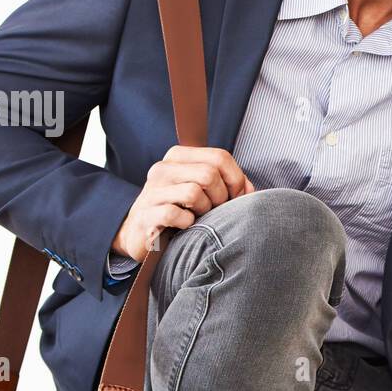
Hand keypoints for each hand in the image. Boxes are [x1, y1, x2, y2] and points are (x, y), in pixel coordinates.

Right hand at [111, 146, 252, 261]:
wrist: (141, 234)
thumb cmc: (180, 210)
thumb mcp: (203, 191)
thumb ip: (228, 184)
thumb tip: (250, 189)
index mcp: (179, 156)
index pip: (220, 157)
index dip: (236, 179)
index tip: (235, 198)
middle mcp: (163, 168)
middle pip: (209, 174)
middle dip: (221, 197)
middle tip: (216, 210)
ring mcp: (152, 190)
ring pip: (194, 193)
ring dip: (204, 211)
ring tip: (198, 217)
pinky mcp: (146, 214)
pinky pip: (176, 214)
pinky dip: (187, 223)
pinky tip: (185, 226)